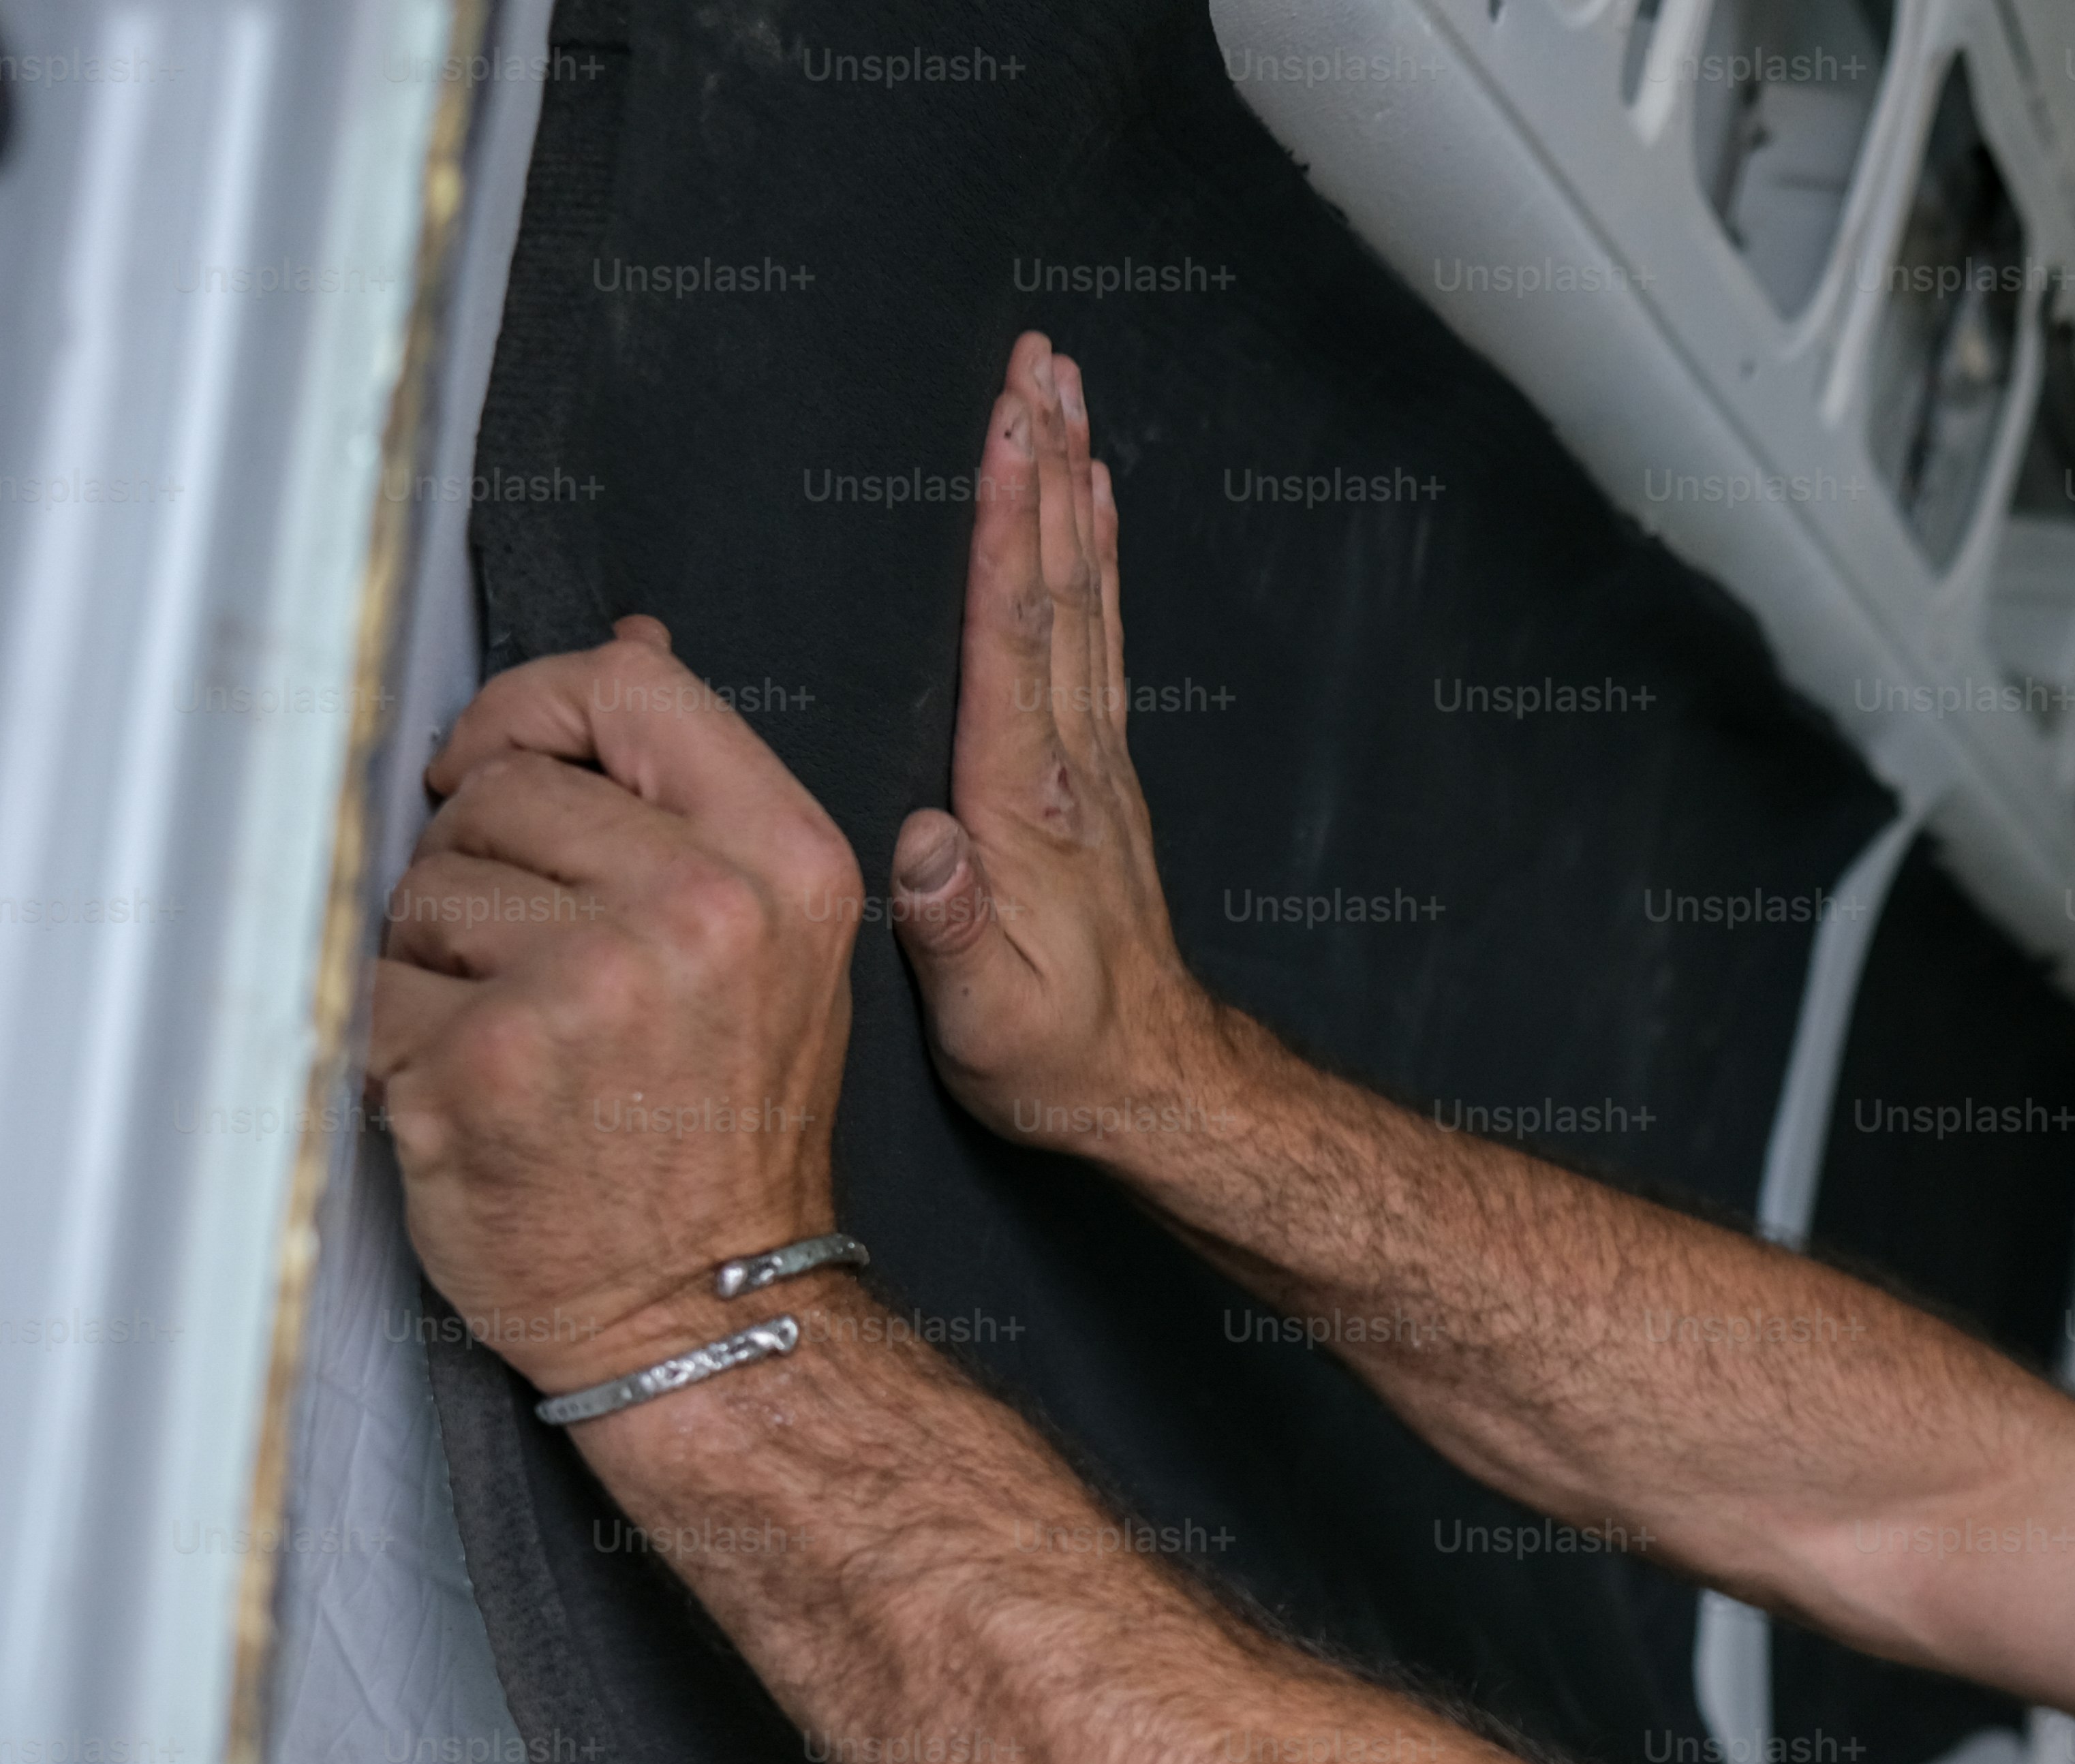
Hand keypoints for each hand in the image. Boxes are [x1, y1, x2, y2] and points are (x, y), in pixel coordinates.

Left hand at [368, 617, 861, 1388]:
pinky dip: (400, 1047)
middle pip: (499, 790)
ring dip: (436, 960)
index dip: (530, 710)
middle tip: (536, 968)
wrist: (712, 1311)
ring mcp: (587, 984)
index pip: (626, 690)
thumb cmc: (728, 1140)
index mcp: (785, 865)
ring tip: (518, 1043)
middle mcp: (698, 910)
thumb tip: (631, 649)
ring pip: (423, 887)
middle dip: (482, 865)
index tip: (497, 768)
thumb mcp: (773, 948)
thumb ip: (695, 800)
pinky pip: (378, 991)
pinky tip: (477, 1100)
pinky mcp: (482, 1059)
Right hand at [893, 331, 1227, 1156]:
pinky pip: (1097, 638)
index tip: (1008, 429)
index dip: (1011, 528)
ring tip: (1065, 395)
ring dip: (1074, 490)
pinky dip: (1094, 559)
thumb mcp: (984, 1021)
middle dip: (1048, 466)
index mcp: (1027, 806)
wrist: (1154, 1090)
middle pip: (1060, 586)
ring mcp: (1094, 764)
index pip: (1016, 638)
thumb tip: (920, 845)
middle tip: (1042, 361)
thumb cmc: (1059, 1060)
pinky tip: (1093, 509)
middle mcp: (1070, 764)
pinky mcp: (1099, 777)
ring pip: (1086, 597)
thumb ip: (945, 929)